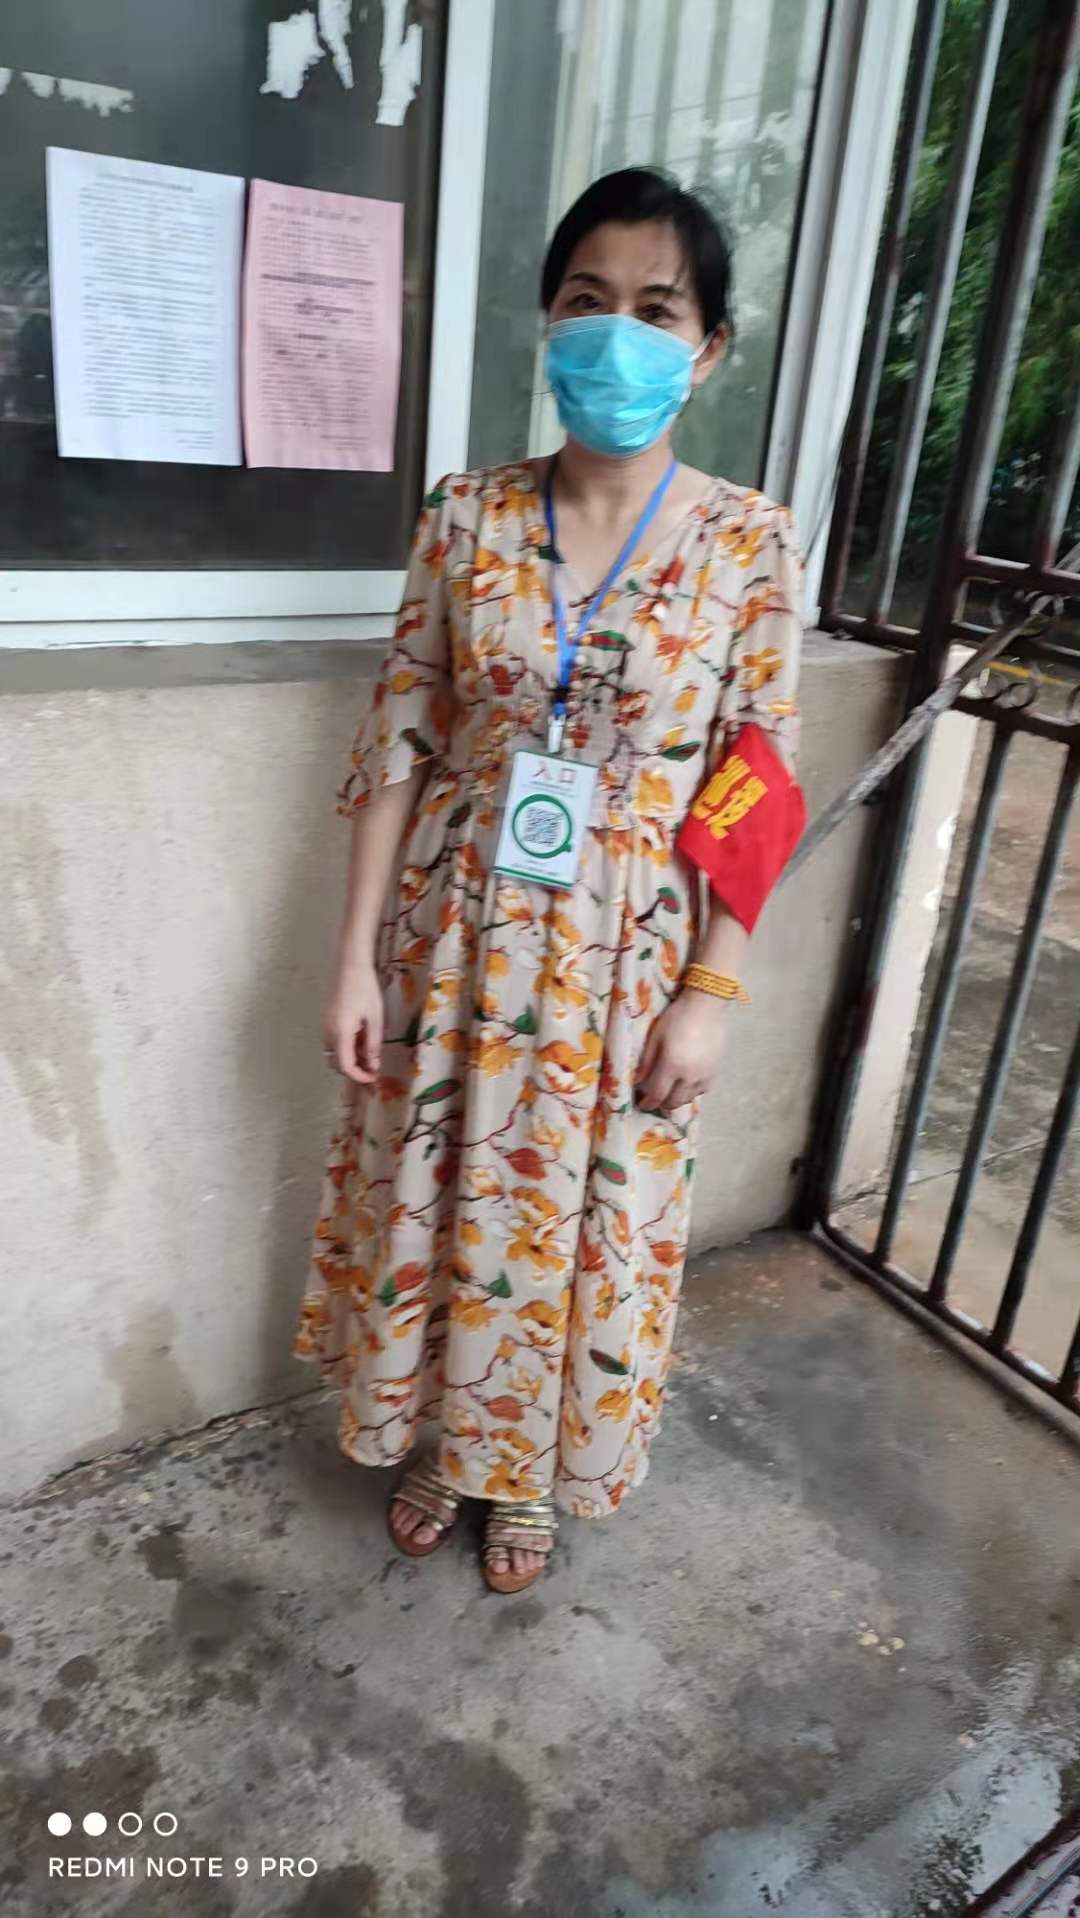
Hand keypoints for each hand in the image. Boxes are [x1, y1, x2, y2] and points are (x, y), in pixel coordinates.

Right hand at [322, 960, 383, 1085]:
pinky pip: (334, 1042)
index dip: (359, 1077)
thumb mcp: (375, 1018)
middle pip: (337, 1063)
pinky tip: (362, 1041)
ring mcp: (324, 1026)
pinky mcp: (326, 1021)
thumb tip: (373, 1066)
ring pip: (335, 1054)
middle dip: (355, 1071)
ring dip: (351, 1059)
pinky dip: (347, 1048)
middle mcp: (327, 1033)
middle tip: (374, 1073)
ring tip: (371, 1055)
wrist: (349, 965)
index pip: (345, 1066)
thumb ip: (373, 1044)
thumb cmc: (365, 989)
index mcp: (340, 1033)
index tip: (373, 1081)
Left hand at [635, 990, 726, 1114]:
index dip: (649, 1103)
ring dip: (678, 1100)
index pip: (658, 1094)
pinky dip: (692, 1092)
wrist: (705, 1006)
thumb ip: (647, 1062)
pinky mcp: (715, 1070)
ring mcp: (705, 1074)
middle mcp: (690, 1075)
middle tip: (655, 1102)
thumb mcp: (656, 1037)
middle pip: (675, 1101)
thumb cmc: (677, 1017)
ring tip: (670, 1095)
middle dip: (663, 1105)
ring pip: (690, 1098)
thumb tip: (638, 1081)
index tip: (642, 1105)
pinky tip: (687, 1086)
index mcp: (672, 1065)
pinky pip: (703, 1090)